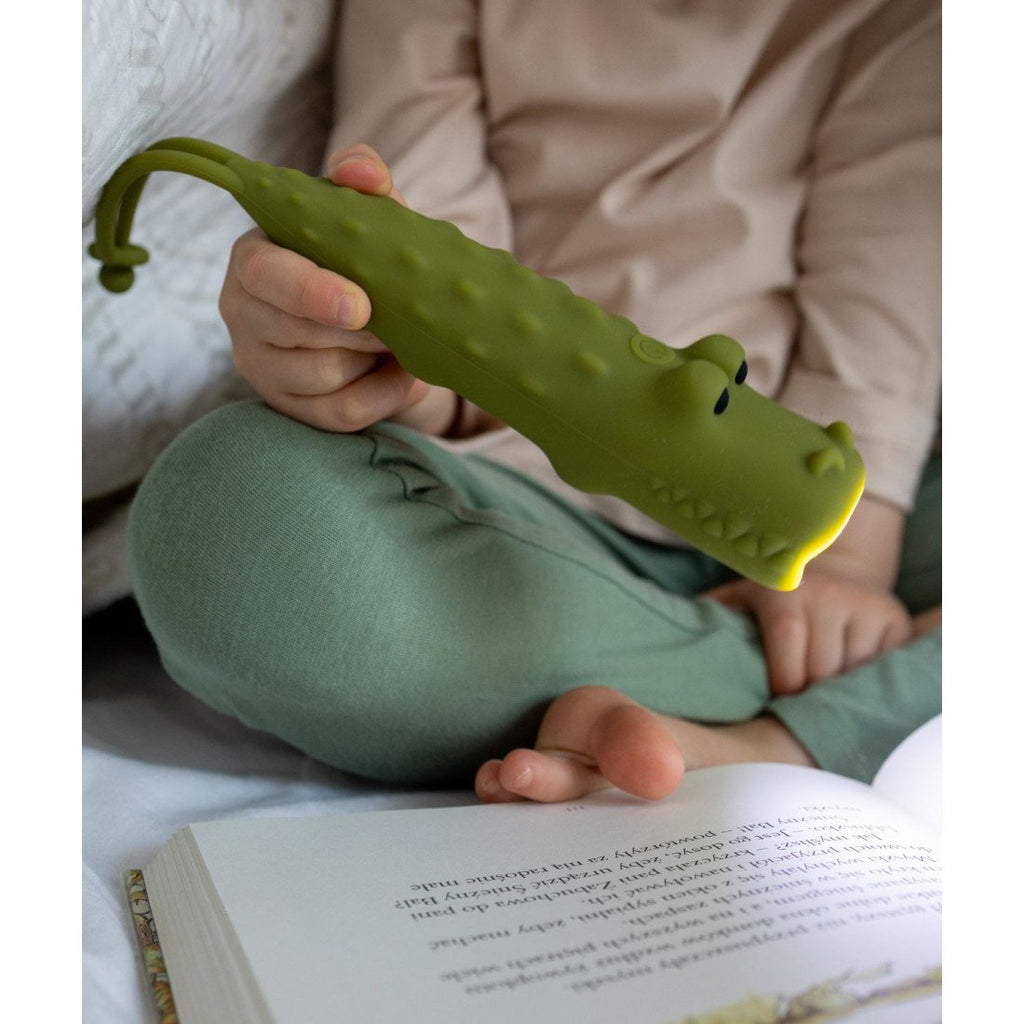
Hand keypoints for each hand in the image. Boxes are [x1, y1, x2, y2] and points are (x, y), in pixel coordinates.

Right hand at [220, 144, 458, 434]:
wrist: (379, 319)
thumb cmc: (362, 260)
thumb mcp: (366, 217)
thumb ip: (364, 183)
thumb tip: (363, 170)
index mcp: (254, 258)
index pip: (263, 274)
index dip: (311, 291)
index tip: (361, 306)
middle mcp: (243, 314)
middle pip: (297, 332)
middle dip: (362, 331)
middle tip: (405, 318)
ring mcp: (262, 367)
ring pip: (322, 374)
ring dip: (375, 360)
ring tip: (405, 341)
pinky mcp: (291, 408)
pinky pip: (341, 412)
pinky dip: (385, 395)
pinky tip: (408, 375)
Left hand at [706, 571, 912, 694]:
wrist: (829, 577)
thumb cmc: (769, 605)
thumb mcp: (736, 603)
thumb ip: (708, 622)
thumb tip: (667, 645)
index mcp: (784, 592)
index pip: (788, 652)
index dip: (783, 686)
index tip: (775, 702)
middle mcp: (829, 593)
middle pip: (822, 670)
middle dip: (808, 696)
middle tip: (796, 709)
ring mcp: (866, 605)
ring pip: (854, 672)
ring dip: (837, 693)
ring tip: (820, 696)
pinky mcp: (895, 620)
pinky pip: (883, 667)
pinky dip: (866, 684)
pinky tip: (849, 683)